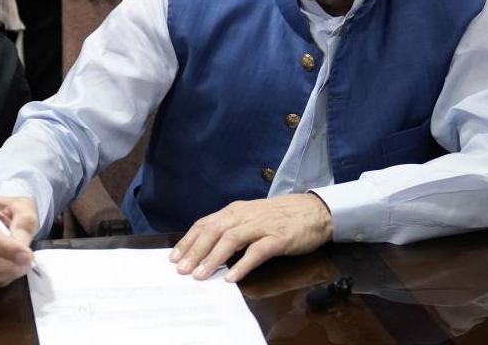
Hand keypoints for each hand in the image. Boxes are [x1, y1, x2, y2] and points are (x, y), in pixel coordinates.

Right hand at [0, 196, 37, 287]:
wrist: (5, 219)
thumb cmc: (12, 212)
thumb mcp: (24, 208)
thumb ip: (24, 224)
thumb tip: (21, 248)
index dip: (6, 248)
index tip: (26, 255)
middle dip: (5, 265)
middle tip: (26, 264)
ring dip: (2, 275)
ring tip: (19, 268)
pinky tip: (8, 273)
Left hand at [169, 193, 332, 282]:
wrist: (313, 210)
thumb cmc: (279, 217)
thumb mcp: (250, 218)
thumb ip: (231, 230)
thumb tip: (206, 249)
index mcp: (235, 210)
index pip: (205, 224)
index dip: (188, 241)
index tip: (174, 257)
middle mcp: (244, 215)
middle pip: (213, 231)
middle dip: (195, 251)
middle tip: (181, 269)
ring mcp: (261, 226)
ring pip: (231, 240)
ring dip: (213, 258)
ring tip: (201, 275)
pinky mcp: (278, 238)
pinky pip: (257, 251)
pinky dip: (243, 264)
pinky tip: (232, 277)